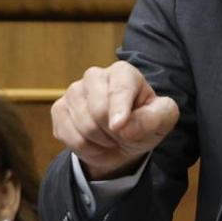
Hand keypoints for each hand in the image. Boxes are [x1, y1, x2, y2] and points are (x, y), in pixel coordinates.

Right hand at [51, 61, 179, 179]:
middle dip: (113, 132)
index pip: (119, 89)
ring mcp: (74, 91)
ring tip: (110, 137)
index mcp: (123, 73)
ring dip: (101, 141)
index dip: (119, 109)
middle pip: (98, 110)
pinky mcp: (59, 109)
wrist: (121, 142)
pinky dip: (86, 148)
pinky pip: (69, 136)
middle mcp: (95, 76)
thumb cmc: (144, 124)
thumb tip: (126, 126)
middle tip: (123, 135)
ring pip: (83, 126)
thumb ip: (154, 118)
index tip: (119, 127)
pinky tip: (94, 141)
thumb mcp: (163, 121)